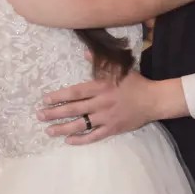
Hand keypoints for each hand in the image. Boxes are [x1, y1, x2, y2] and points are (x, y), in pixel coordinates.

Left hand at [38, 70, 170, 144]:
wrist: (154, 100)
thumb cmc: (135, 83)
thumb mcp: (119, 68)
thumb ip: (100, 62)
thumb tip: (85, 52)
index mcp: (101, 87)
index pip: (75, 92)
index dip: (59, 97)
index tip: (45, 100)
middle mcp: (101, 103)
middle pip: (73, 109)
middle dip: (55, 113)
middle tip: (39, 116)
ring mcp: (106, 117)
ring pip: (81, 125)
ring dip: (63, 128)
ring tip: (49, 131)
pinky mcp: (112, 129)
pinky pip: (94, 136)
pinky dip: (81, 139)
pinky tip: (68, 141)